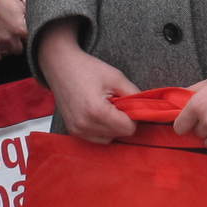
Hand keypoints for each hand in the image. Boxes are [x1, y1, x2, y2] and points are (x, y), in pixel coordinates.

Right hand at [34, 20, 138, 141]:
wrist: (61, 66)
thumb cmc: (86, 69)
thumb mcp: (116, 77)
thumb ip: (133, 95)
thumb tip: (145, 109)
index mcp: (97, 111)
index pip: (128, 129)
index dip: (133, 116)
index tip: (128, 104)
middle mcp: (85, 124)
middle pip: (119, 135)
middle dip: (122, 121)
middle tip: (116, 102)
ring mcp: (77, 130)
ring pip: (108, 139)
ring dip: (112, 127)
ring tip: (106, 107)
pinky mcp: (73, 131)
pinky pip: (96, 138)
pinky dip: (102, 129)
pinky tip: (98, 113)